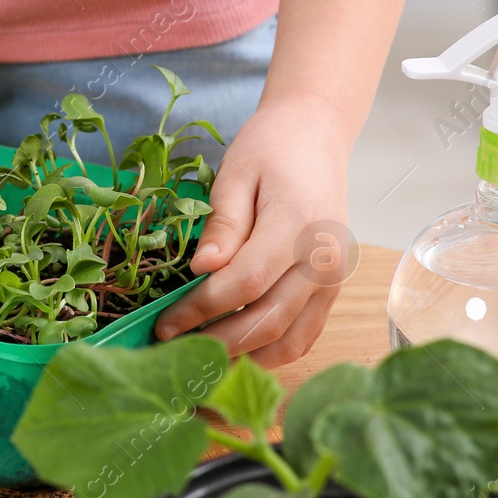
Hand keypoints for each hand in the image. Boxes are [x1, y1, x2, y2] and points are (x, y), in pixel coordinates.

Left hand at [154, 95, 355, 366]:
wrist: (316, 135)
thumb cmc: (271, 149)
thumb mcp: (236, 174)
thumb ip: (223, 225)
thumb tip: (201, 270)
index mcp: (297, 226)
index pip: (245, 283)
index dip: (201, 309)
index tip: (164, 324)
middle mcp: (323, 260)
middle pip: (269, 319)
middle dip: (216, 343)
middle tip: (173, 352)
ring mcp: (333, 278)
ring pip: (292, 338)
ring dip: (245, 357)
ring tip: (199, 362)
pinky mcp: (333, 288)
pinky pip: (305, 333)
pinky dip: (271, 351)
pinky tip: (234, 353)